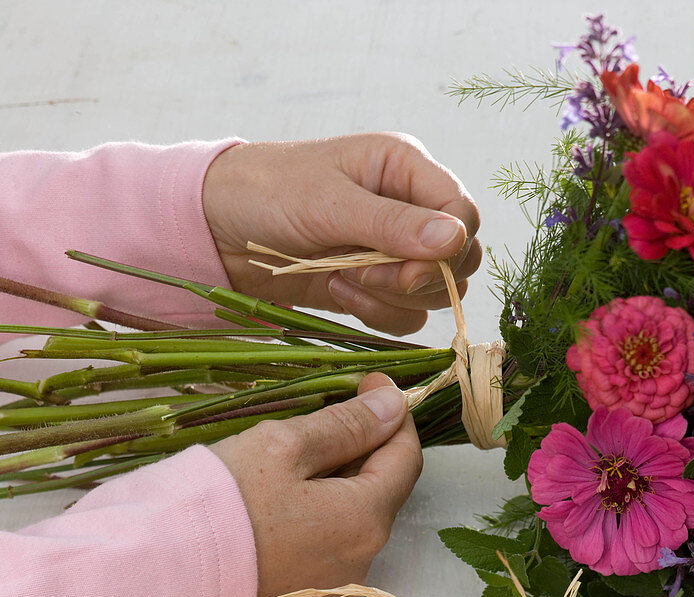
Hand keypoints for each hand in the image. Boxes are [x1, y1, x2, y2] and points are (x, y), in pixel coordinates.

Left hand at [202, 134, 481, 335]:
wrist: (213, 228)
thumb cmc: (265, 192)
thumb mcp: (329, 203)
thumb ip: (393, 224)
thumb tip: (455, 239)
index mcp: (406, 169)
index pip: (464, 214)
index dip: (448, 249)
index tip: (407, 270)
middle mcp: (409, 207)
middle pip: (461, 258)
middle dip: (419, 278)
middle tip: (365, 274)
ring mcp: (395, 249)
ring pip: (437, 292)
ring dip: (393, 297)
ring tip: (342, 278)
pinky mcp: (377, 284)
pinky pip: (407, 313)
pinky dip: (378, 313)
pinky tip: (337, 291)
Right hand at [209, 373, 421, 596]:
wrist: (153, 574)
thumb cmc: (217, 503)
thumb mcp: (283, 447)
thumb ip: (346, 426)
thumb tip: (394, 405)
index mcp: (365, 520)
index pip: (406, 458)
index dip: (394, 415)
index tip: (370, 383)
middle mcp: (361, 559)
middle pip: (382, 487)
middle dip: (366, 442)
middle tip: (334, 404)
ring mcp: (331, 582)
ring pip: (354, 513)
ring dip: (341, 475)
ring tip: (302, 445)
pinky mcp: (302, 593)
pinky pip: (328, 539)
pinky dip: (320, 507)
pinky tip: (286, 487)